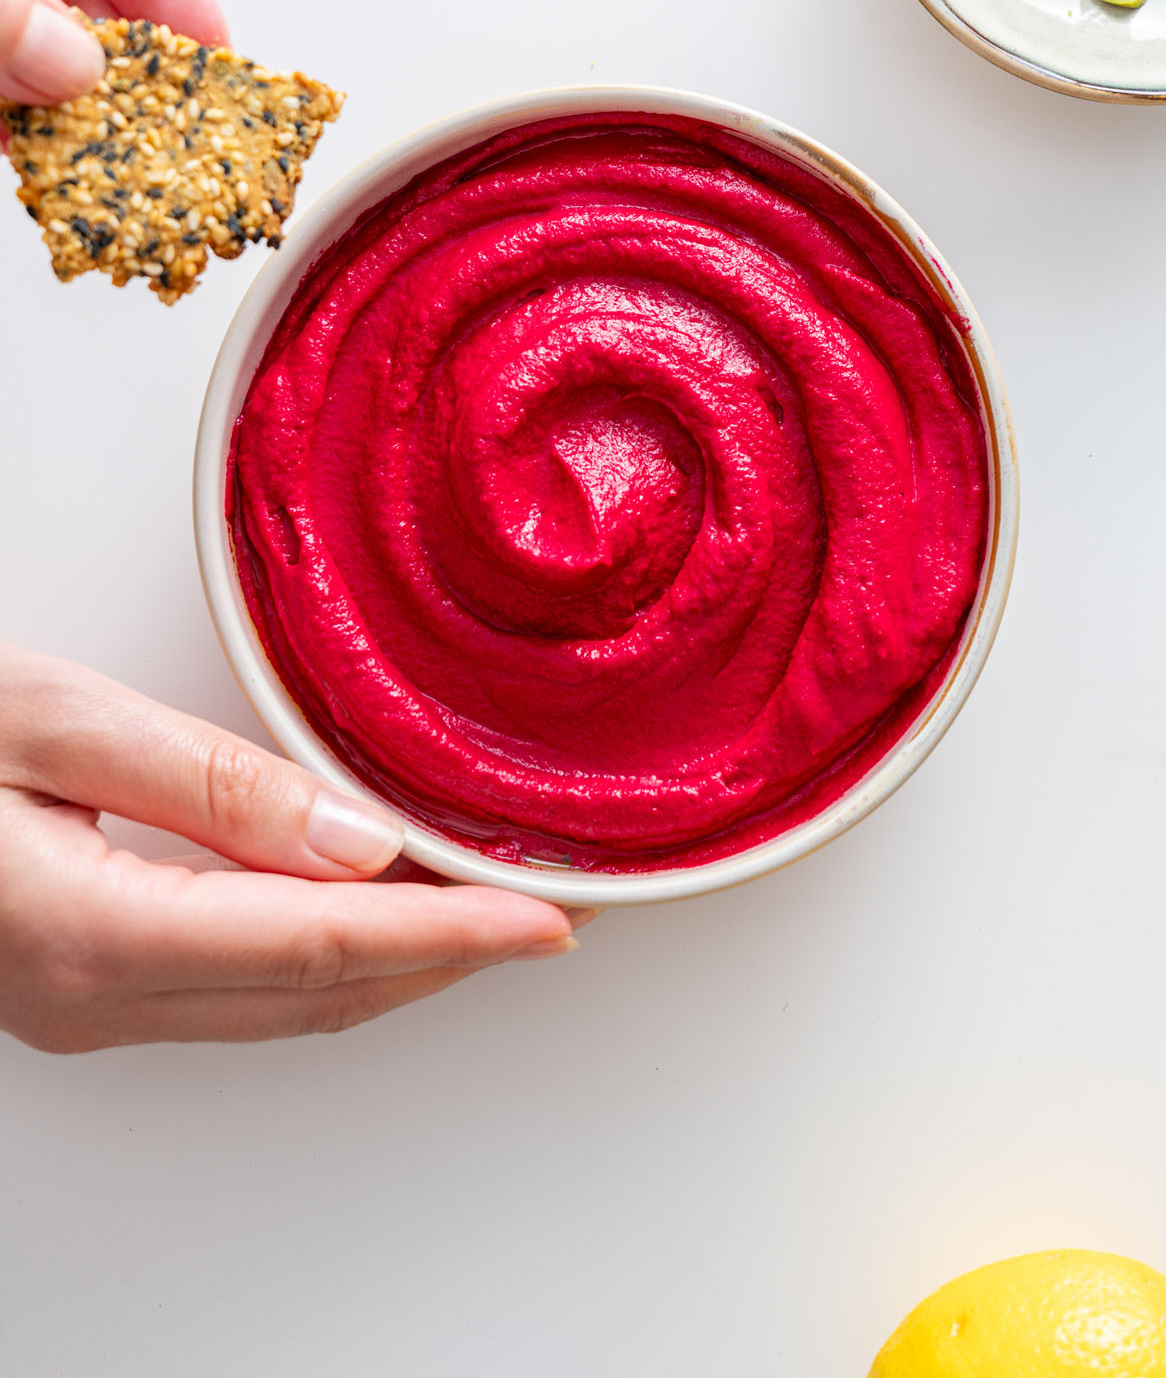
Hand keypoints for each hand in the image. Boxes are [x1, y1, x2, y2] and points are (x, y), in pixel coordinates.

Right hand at [0, 646, 580, 1051]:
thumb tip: (359, 841)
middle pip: (324, 995)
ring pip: (290, 1005)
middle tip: (555, 911)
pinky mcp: (81, 986)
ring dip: (404, 966)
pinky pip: (243, 991)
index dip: (453, 938)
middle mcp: (93, 997)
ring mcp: (83, 1007)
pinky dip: (335, 959)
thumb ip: (208, 783)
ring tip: (493, 914)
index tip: (548, 921)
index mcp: (90, 933)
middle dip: (455, 960)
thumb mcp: (48, 718)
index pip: (325, 948)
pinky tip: (375, 917)